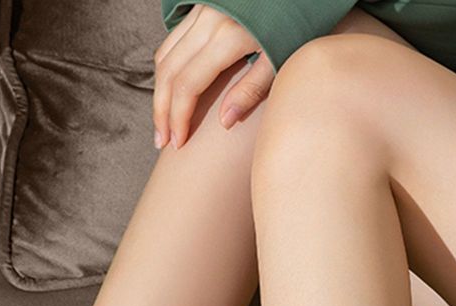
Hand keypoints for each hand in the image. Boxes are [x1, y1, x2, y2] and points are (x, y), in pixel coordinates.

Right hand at [153, 5, 273, 148]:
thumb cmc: (296, 23)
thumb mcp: (280, 59)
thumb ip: (252, 89)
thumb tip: (224, 122)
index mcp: (228, 37)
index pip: (188, 85)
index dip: (178, 118)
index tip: (177, 143)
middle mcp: (208, 21)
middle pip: (169, 73)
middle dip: (161, 111)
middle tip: (162, 141)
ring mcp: (201, 11)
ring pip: (165, 56)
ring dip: (160, 92)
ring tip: (163, 121)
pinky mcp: (200, 8)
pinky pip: (172, 41)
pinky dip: (167, 69)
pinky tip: (171, 92)